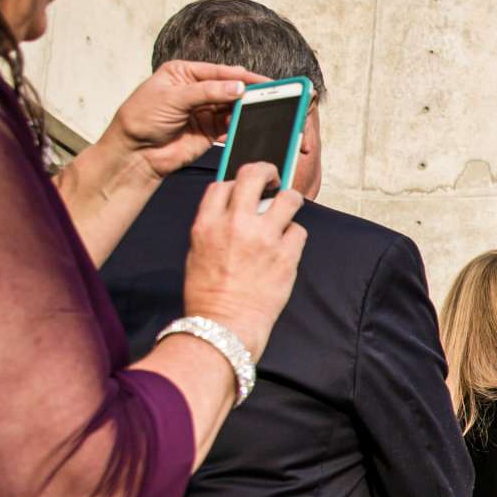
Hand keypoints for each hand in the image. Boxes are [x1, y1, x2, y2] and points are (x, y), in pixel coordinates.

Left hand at [99, 60, 263, 179]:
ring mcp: (203, 111)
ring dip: (243, 109)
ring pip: (231, 107)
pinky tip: (243, 124)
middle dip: (245, 92)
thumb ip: (207, 92)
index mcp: (184, 73)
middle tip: (266, 95)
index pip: (218, 71)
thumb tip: (237, 87)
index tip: (261, 80)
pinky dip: (238, 125)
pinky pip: (230, 126)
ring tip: (255, 111)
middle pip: (228, 88)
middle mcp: (196, 91)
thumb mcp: (173, 98)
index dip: (240, 76)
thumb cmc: (141, 118)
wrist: (135, 153)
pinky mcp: (210, 131)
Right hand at [182, 160, 305, 359]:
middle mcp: (235, 224)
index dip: (237, 182)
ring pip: (289, 199)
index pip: (224, 184)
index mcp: (207, 223)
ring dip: (290, 201)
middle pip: (255, 175)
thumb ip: (214, 226)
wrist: (224, 325)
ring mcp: (263, 238)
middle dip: (268, 171)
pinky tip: (287, 247)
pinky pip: (299, 231)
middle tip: (275, 178)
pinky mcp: (286, 256)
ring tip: (288, 209)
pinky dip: (294, 237)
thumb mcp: (197, 252)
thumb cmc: (208, 294)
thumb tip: (233, 209)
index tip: (246, 187)